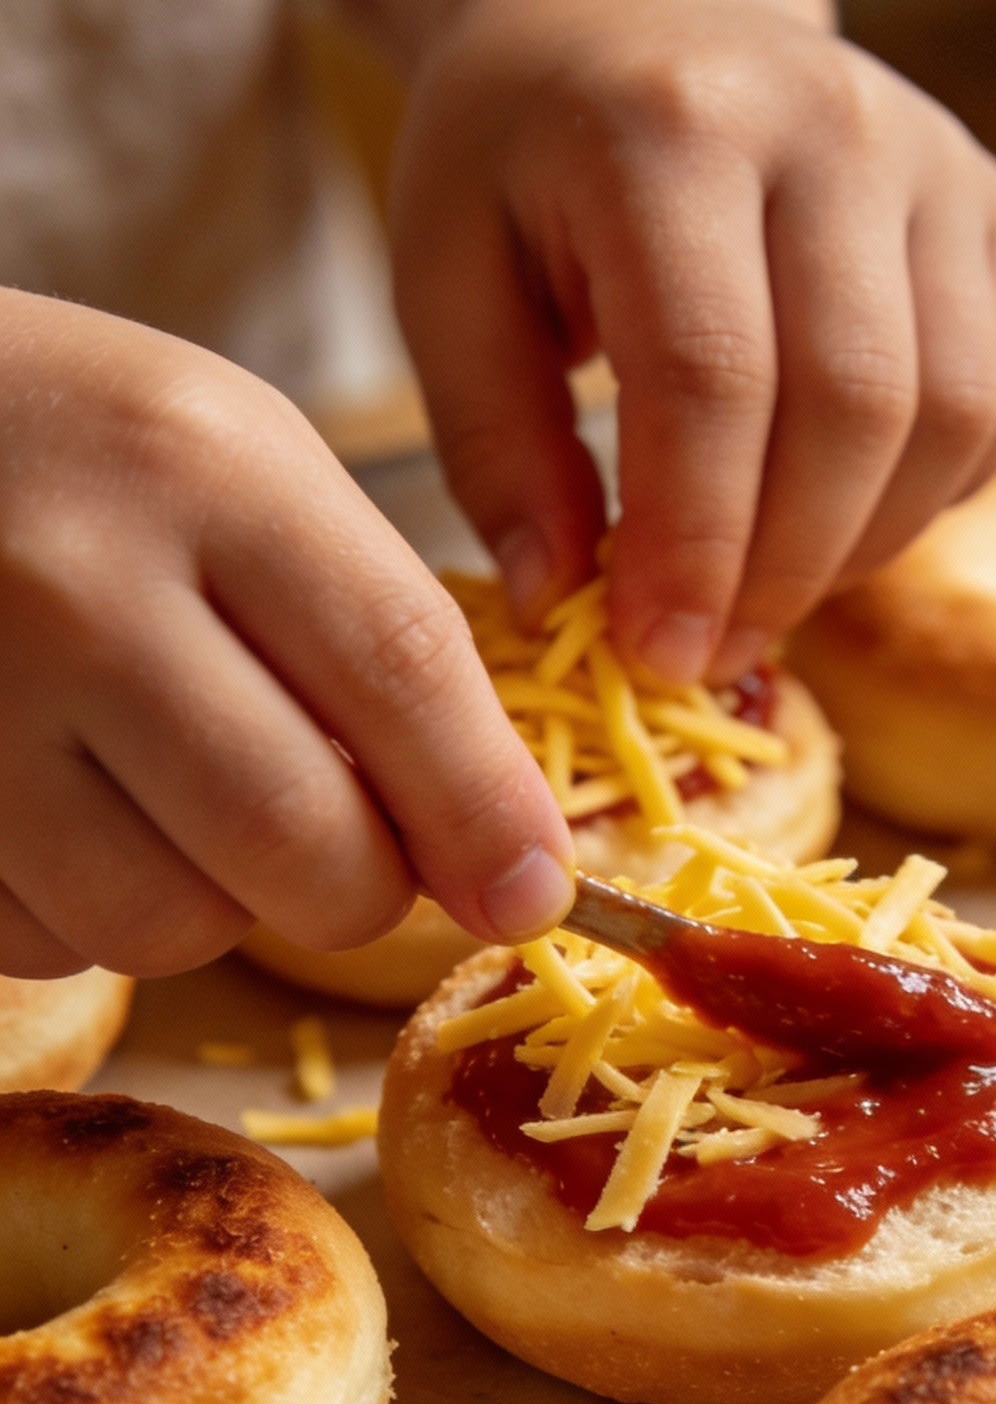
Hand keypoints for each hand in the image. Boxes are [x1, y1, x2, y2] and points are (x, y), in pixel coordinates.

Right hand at [0, 292, 571, 978]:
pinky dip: (94, 914)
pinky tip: (72, 811)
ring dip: (219, 908)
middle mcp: (80, 588)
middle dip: (364, 892)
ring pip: (172, 924)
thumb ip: (377, 639)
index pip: (401, 673)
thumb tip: (500, 854)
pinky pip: (50, 946)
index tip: (536, 895)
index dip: (487, 813)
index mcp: (203, 471)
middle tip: (359, 863)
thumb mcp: (244, 471)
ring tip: (185, 807)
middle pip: (297, 840)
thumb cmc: (82, 457)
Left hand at [364, 0, 995, 687]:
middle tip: (707, 650)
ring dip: (858, 546)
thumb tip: (561, 601)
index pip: (714, 371)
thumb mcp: (443, 273)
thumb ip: (493, 442)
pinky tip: (833, 518)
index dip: (694, 540)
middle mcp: (834, 122)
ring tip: (761, 591)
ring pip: (951, 414)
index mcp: (674, 123)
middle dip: (781, 568)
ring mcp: (937, 159)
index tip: (653, 652)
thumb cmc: (526, 155)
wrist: (640, 2)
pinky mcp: (995, 209)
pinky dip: (927, 496)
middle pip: (855, 404)